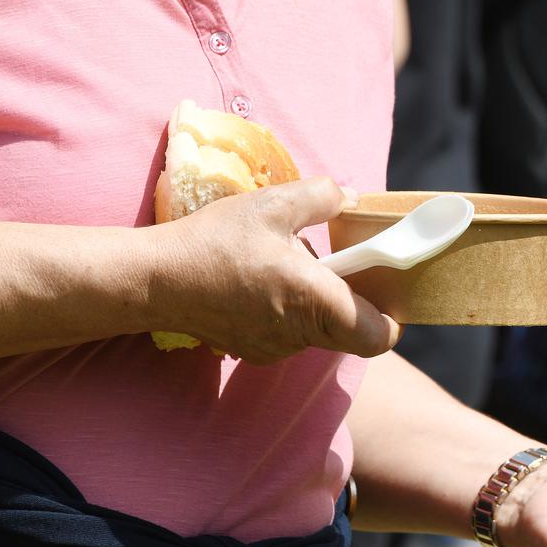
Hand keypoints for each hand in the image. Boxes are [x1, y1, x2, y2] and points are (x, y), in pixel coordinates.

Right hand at [146, 178, 401, 362]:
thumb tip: (349, 197)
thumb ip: (322, 196)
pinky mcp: (254, 350)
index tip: (386, 288)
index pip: (379, 336)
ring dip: (317, 301)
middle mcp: (299, 335)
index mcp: (314, 301)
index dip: (392, 317)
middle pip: (352, 331)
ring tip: (289, 264)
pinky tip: (265, 280)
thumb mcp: (273, 203)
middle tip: (339, 263)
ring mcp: (275, 348)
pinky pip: (291, 333)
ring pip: (320, 330)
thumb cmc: (214, 241)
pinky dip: (291, 310)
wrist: (153, 279)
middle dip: (354, 300)